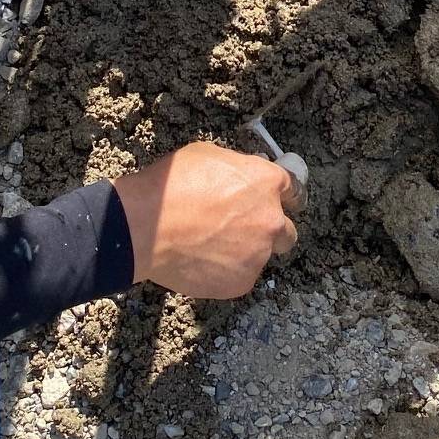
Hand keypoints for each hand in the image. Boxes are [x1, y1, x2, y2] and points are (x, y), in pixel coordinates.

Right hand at [112, 142, 299, 297]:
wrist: (145, 227)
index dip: (281, 196)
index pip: (293, 189)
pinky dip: (225, 272)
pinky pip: (240, 276)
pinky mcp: (242, 282)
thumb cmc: (171, 186)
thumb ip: (237, 170)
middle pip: (286, 230)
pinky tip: (201, 261)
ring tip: (209, 246)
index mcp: (267, 182)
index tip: (273, 202)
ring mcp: (258, 254)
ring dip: (244, 252)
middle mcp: (271, 219)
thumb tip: (242, 178)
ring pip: (260, 256)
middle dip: (268, 230)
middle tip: (241, 230)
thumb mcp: (208, 156)